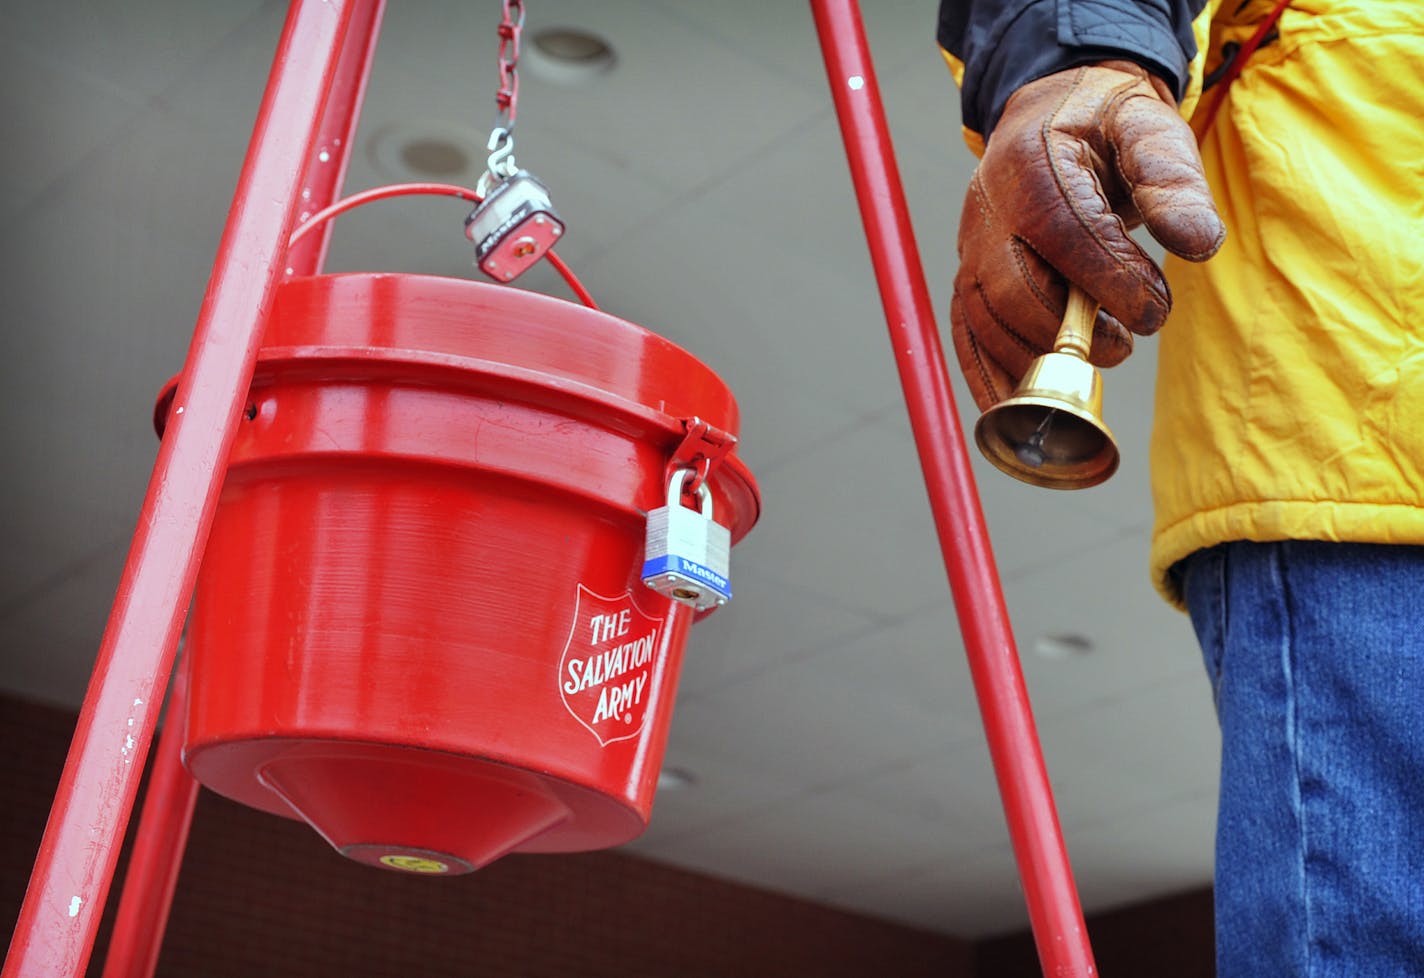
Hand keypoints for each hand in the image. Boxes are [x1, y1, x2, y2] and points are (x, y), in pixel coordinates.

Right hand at [951, 60, 1225, 409]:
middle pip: (1013, 287)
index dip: (1110, 281)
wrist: (1051, 113)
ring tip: (1102, 354)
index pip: (1064, 232)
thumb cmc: (1107, 125)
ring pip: (986, 320)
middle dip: (1070, 329)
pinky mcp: (969, 280)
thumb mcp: (1149, 127)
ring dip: (1040, 357)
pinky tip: (1020, 405)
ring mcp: (971, 248)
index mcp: (1032, 161)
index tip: (1155, 311)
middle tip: (1127, 342)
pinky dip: (987, 377)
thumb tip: (1198, 242)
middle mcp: (987, 207)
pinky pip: (965, 336)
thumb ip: (1174, 178)